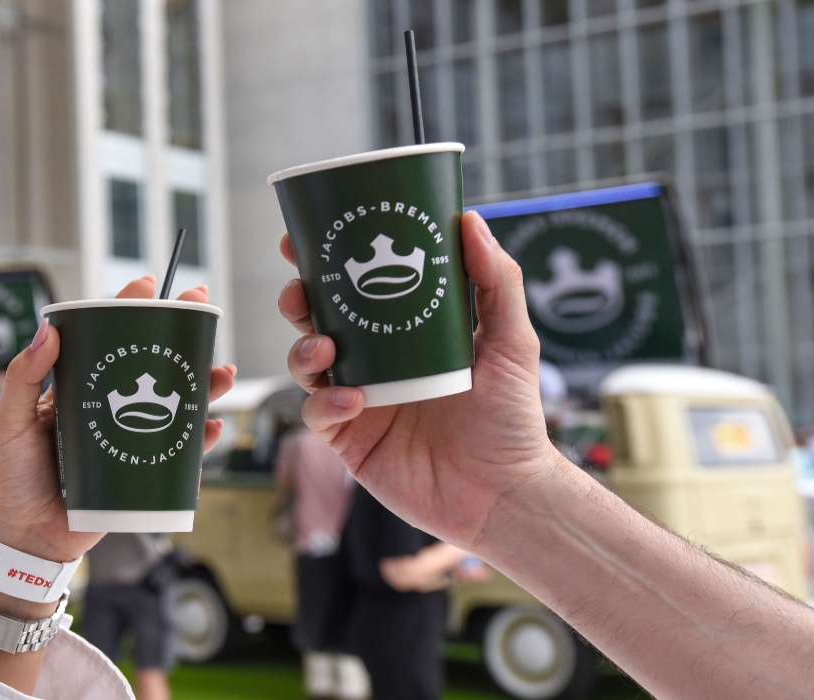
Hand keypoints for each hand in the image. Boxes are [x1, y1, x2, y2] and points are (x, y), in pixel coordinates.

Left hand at [0, 276, 236, 564]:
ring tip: (223, 374)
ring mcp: (130, 437)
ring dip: (204, 386)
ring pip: (176, 403)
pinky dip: (202, 441)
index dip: (130, 308)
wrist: (29, 536)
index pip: (106, 337)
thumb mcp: (9, 422)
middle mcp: (110, 406)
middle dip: (183, 338)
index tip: (151, 284)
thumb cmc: (14, 477)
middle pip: (153, 364)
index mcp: (78, 386)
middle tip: (203, 313)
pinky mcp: (143, 471)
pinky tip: (214, 428)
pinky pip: (181, 453)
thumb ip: (22, 378)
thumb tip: (48, 330)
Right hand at [279, 212, 553, 553]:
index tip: (307, 237)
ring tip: (324, 347)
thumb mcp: (511, 342)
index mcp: (405, 334)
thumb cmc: (513, 418)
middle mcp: (375, 363)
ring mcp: (360, 400)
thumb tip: (470, 220)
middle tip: (301, 290)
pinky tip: (353, 399)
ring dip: (303, 348)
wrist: (505, 492)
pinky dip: (325, 401)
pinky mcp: (350, 441)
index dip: (326, 263)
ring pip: (306, 363)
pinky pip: (318, 413)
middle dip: (299, 300)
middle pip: (318, 320)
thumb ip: (496, 282)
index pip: (357, 288)